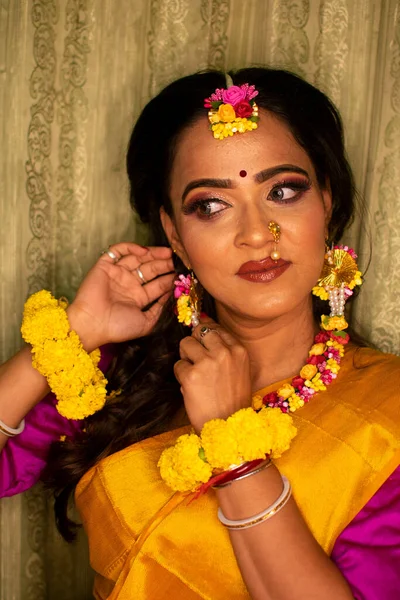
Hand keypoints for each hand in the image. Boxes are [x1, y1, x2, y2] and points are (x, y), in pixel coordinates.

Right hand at [67, 243, 173, 350]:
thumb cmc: (118, 327)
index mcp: (137, 298)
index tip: (180, 274)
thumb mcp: (146, 323)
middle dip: (162, 264)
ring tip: (166, 253)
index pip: (156, 284)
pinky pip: (117, 251)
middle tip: (174, 260)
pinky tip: (143, 251)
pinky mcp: (104, 266)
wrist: (93, 324)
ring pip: (136, 258)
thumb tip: (170, 296)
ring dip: (151, 254)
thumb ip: (159, 310)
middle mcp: (128, 284)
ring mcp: (117, 274)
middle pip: (149, 269)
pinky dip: (130, 248)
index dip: (168, 279)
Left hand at [174, 317, 251, 433]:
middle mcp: (224, 353)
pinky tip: (191, 388)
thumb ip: (225, 349)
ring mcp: (207, 363)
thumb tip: (202, 323)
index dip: (205, 335)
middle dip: (194, 343)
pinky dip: (181, 376)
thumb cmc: (233, 400)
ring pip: (185, 343)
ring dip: (186, 358)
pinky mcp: (191, 375)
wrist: (228, 428)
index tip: (202, 344)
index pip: (216, 328)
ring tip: (195, 375)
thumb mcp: (240, 370)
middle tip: (197, 361)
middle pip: (199, 331)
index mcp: (239, 350)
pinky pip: (178, 365)